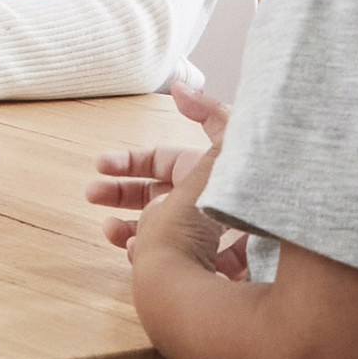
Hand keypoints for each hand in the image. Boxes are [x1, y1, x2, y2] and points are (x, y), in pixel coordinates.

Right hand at [96, 84, 238, 272]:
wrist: (267, 271)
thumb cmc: (247, 205)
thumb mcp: (229, 152)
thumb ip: (209, 114)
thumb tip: (181, 86)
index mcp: (201, 175)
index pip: (160, 161)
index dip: (129, 160)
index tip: (100, 164)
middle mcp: (198, 205)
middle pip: (152, 195)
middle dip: (119, 192)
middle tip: (90, 194)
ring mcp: (200, 240)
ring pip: (155, 231)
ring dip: (128, 227)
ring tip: (110, 232)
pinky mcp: (205, 272)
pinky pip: (169, 262)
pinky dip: (148, 256)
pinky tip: (135, 254)